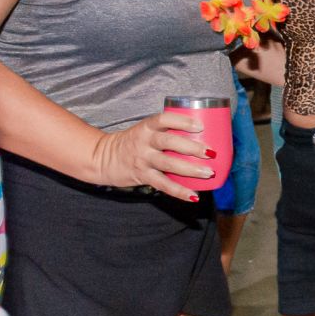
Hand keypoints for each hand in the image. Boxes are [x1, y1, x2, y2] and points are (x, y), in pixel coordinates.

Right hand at [91, 112, 214, 201]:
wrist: (103, 158)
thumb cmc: (134, 142)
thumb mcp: (146, 130)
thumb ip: (167, 131)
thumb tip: (202, 133)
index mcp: (147, 127)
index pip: (164, 119)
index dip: (182, 121)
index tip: (200, 126)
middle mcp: (144, 141)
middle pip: (169, 142)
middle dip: (192, 147)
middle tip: (211, 152)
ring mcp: (143, 159)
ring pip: (168, 164)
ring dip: (190, 169)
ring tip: (208, 172)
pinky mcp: (142, 176)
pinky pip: (163, 185)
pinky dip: (179, 191)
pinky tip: (194, 196)